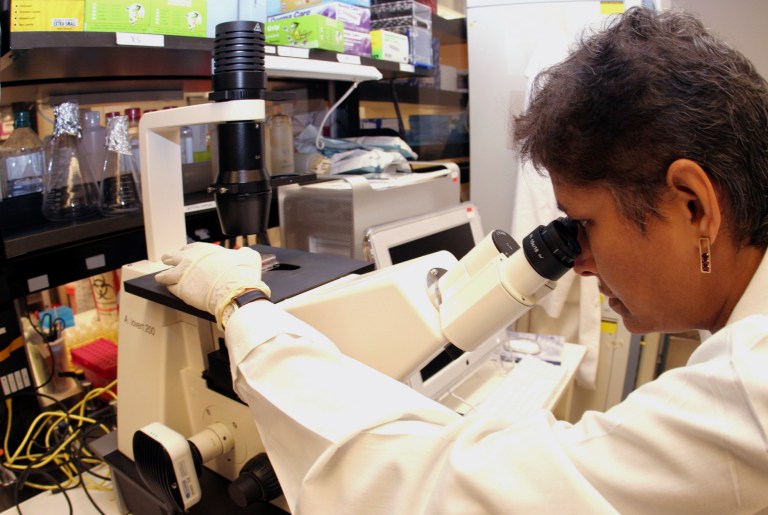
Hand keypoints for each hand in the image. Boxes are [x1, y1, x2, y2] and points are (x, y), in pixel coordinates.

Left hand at [155, 242, 270, 327]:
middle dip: (170, 259)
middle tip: (167, 260)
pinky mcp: (180, 290)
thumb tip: (245, 253)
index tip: (185, 253)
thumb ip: (244, 253)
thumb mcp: (249, 257)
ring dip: (164, 275)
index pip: (190, 248)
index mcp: (204, 250)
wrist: (236, 292)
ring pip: (166, 274)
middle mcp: (190, 259)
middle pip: (173, 257)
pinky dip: (170, 289)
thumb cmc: (242, 274)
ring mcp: (183, 275)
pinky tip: (170, 289)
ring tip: (161, 278)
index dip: (187, 251)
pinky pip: (170, 288)